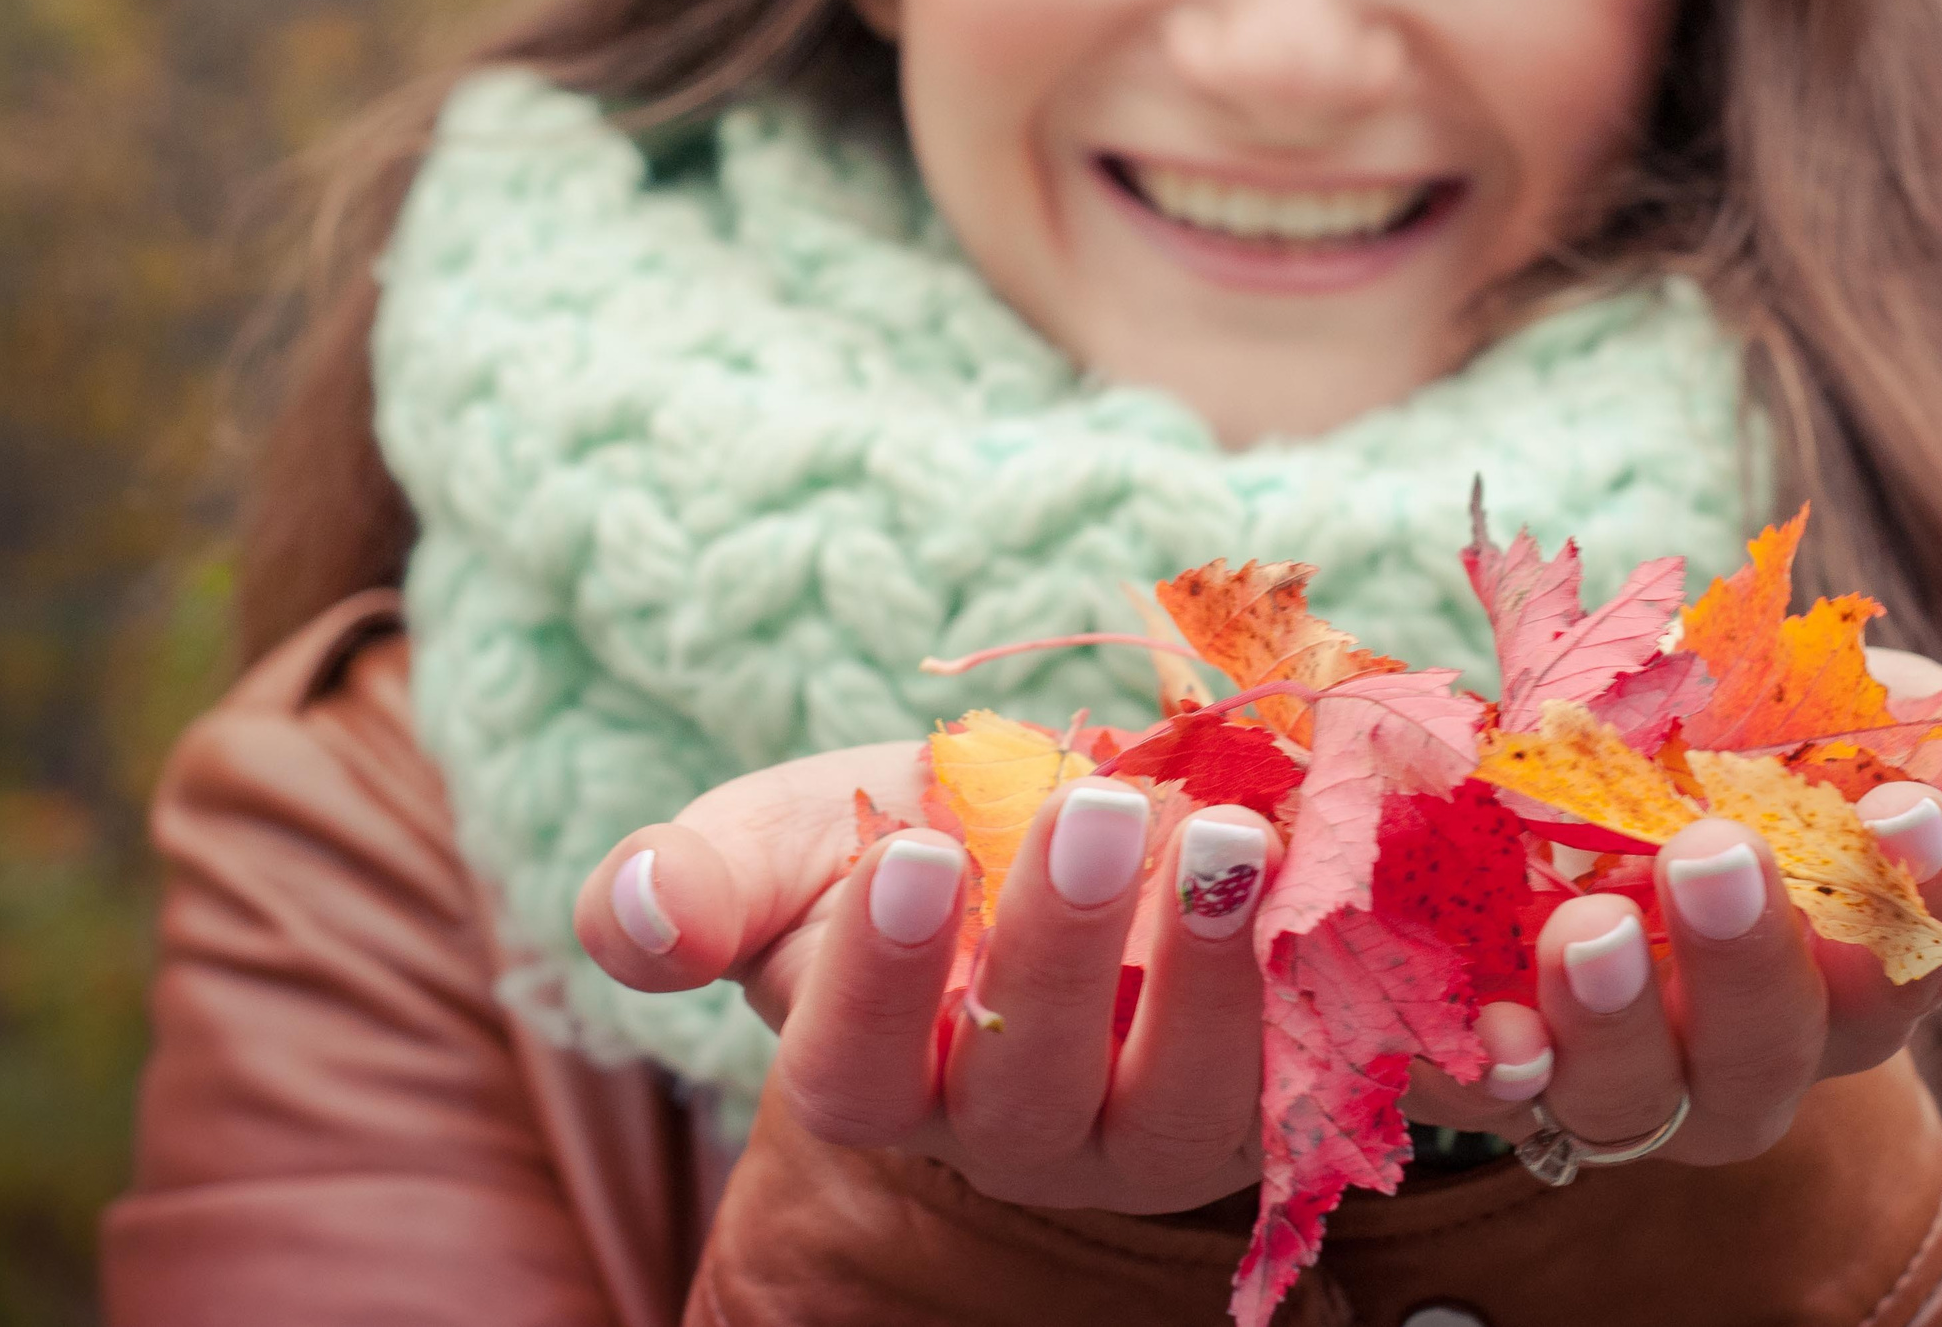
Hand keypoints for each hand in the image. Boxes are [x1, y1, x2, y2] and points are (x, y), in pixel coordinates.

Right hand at [574, 750, 1284, 1214]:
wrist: (1069, 823)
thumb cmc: (908, 835)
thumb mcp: (787, 840)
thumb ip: (693, 881)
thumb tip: (633, 913)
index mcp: (876, 1080)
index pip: (856, 1073)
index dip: (881, 979)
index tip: (915, 851)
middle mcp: (1013, 1133)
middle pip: (1022, 1092)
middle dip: (1056, 955)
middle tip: (1093, 809)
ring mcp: (1145, 1124)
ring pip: (1172, 1103)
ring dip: (1203, 978)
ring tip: (1226, 837)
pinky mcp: (1261, 1088)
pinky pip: (1295, 1063)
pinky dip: (1305, 969)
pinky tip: (1309, 862)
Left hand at [1399, 647, 1941, 1163]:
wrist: (1526, 783)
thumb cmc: (1705, 747)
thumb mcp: (1809, 708)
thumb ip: (1924, 725)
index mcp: (1852, 955)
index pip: (1926, 947)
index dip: (1932, 885)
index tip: (1903, 805)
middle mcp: (1757, 1041)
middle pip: (1786, 1043)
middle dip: (1757, 956)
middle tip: (1714, 852)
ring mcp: (1634, 1075)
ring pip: (1649, 1095)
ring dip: (1622, 1018)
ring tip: (1587, 929)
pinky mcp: (1515, 1077)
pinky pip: (1508, 1104)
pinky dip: (1503, 1070)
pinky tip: (1499, 1033)